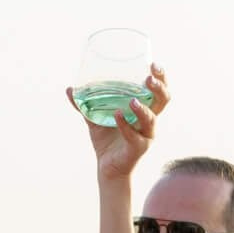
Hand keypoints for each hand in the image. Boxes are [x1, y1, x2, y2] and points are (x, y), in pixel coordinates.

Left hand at [73, 65, 169, 183]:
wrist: (106, 167)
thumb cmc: (106, 141)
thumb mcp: (95, 119)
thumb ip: (84, 105)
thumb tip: (70, 89)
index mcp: (144, 110)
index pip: (158, 91)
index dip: (161, 78)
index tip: (154, 65)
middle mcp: (149, 121)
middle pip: (163, 101)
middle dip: (159, 88)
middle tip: (149, 79)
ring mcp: (145, 135)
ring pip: (151, 119)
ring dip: (142, 108)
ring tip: (132, 100)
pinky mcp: (138, 147)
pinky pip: (133, 135)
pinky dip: (125, 125)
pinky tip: (117, 115)